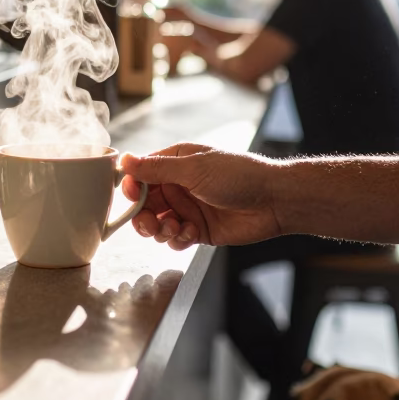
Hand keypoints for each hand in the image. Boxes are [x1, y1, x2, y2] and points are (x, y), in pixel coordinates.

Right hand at [119, 144, 283, 249]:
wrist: (273, 201)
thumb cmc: (239, 175)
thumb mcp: (193, 168)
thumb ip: (156, 169)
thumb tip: (124, 160)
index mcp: (176, 162)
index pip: (141, 175)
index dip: (132, 187)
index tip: (131, 197)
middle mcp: (179, 185)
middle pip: (145, 204)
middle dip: (143, 216)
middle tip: (150, 224)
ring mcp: (188, 208)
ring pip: (157, 223)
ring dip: (161, 229)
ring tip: (175, 228)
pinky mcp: (198, 230)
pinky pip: (175, 239)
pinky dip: (178, 239)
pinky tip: (191, 234)